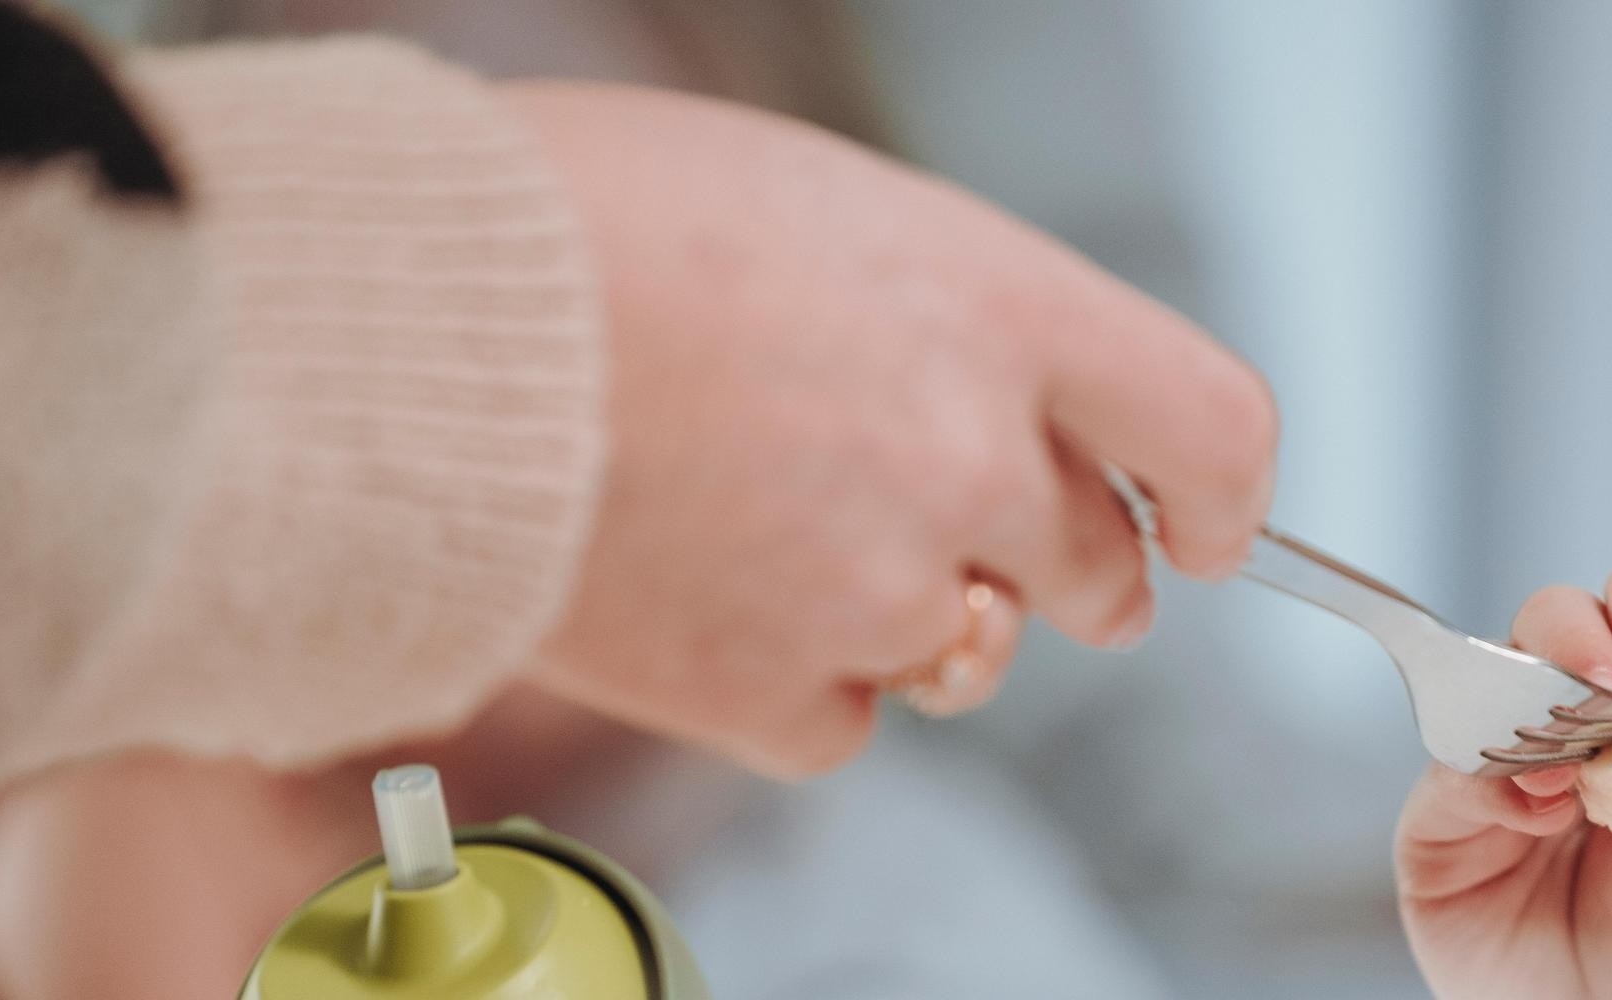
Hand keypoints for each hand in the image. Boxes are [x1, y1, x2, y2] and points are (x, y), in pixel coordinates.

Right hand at [500, 83, 1277, 777]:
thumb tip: (984, 385)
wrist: (388, 332)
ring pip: (969, 653)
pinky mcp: (771, 691)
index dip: (1223, 494)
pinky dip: (788, 685)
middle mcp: (966, 454)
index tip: (1212, 526)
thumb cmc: (568, 229)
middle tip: (983, 553)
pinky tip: (699, 599)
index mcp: (994, 305)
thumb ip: (939, 312)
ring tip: (775, 536)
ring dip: (910, 617)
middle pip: (1096, 567)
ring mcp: (878, 585)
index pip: (1209, 426)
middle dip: (1061, 570)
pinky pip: (841, 722)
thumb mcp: (812, 204)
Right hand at [1396, 552, 1611, 999]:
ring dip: (1536, 708)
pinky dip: (1494, 783)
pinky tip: (1540, 816)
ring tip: (1577, 775)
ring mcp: (1503, 760)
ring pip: (1495, 677)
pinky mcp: (1442, 821)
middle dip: (1585, 635)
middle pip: (1561, 621)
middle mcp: (1573, 720)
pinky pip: (1449, 769)